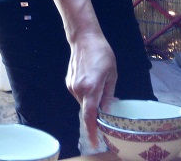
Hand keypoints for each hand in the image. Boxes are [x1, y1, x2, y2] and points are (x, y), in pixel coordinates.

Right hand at [67, 32, 116, 149]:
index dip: (92, 130)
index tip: (95, 142)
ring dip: (91, 100)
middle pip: (88, 109)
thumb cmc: (102, 54)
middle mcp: (78, 89)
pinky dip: (86, 93)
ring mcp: (71, 85)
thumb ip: (108, 95)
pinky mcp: (69, 82)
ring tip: (99, 83)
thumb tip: (107, 111)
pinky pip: (79, 94)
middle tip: (107, 99)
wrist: (84, 38)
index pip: (90, 116)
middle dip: (96, 110)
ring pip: (83, 101)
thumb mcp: (112, 74)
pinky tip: (91, 79)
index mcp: (91, 88)